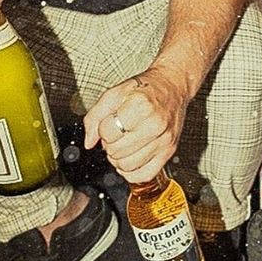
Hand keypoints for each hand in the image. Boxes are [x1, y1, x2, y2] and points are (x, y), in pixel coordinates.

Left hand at [83, 65, 187, 183]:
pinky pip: (144, 175)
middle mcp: (155, 124)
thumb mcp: (115, 93)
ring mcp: (164, 140)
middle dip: (110, 143)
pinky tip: (131, 158)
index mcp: (141, 106)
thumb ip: (95, 116)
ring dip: (119, 158)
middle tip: (118, 132)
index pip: (108, 132)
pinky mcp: (169, 151)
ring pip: (127, 166)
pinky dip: (132, 172)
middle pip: (116, 151)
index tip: (110, 122)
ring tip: (124, 144)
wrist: (172, 86)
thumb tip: (89, 141)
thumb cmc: (145, 88)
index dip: (103, 128)